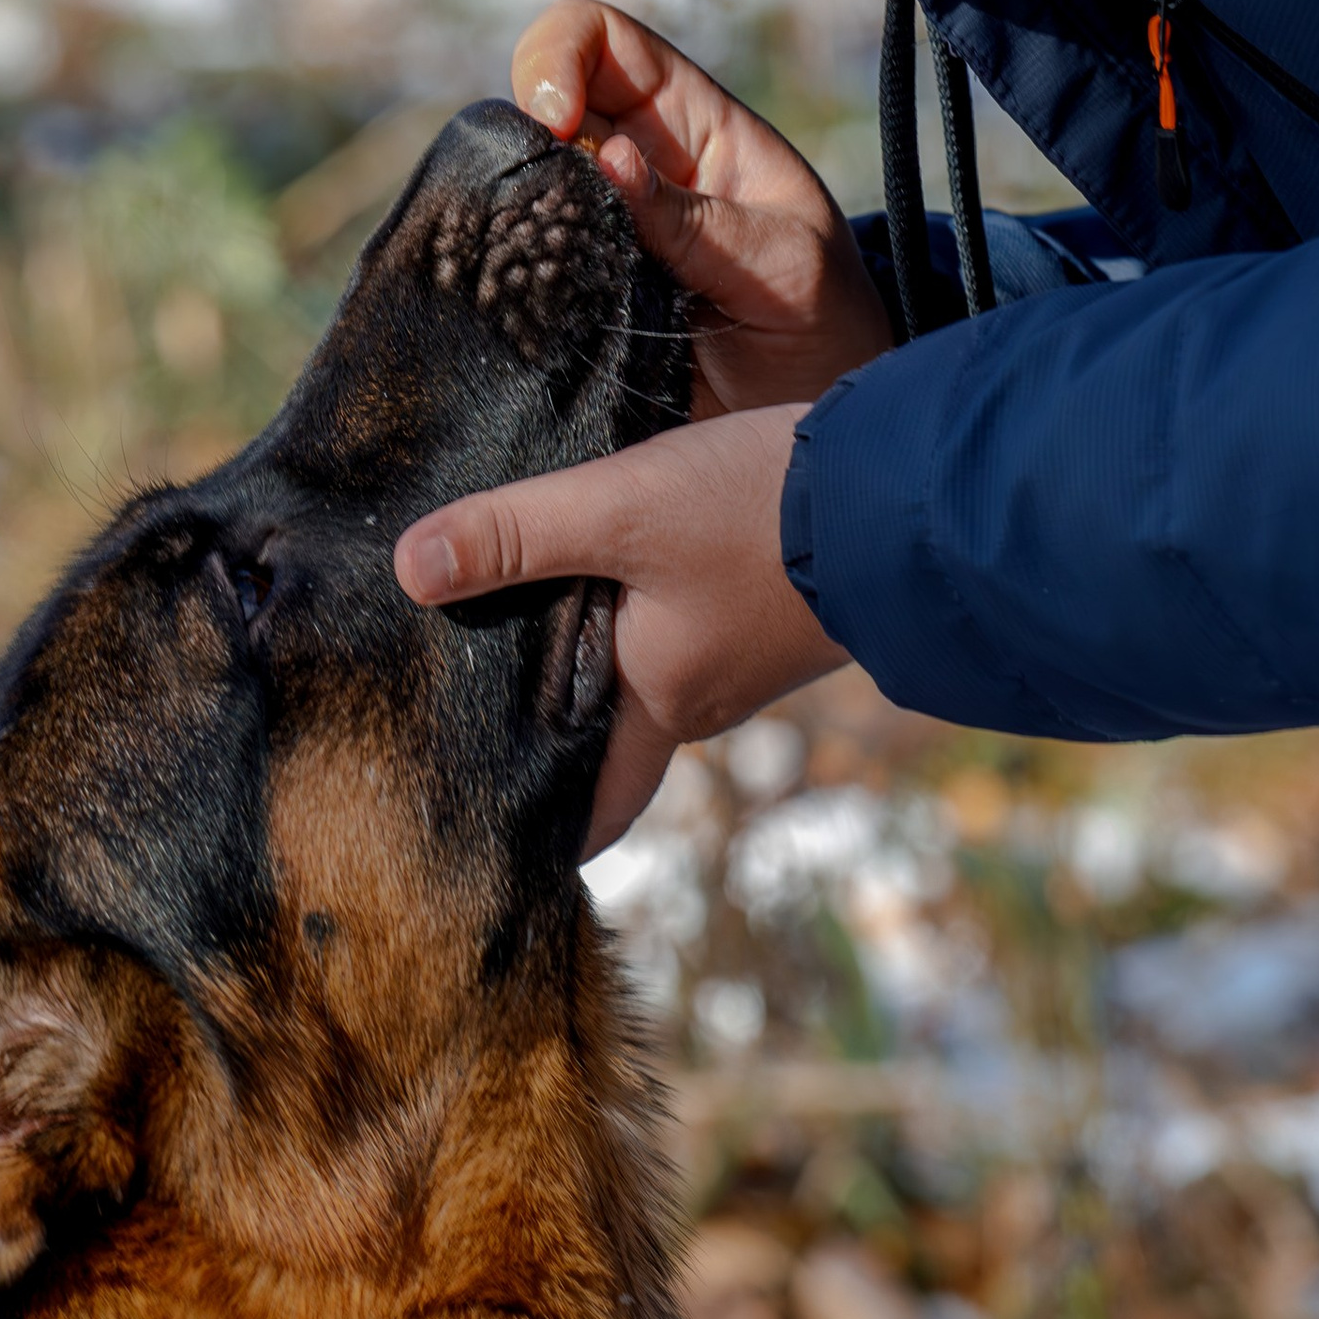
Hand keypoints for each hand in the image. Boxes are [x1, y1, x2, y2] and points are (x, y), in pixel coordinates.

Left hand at [395, 406, 844, 853]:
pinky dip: (646, 607)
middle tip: (471, 699)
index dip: (540, 824)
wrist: (909, 490)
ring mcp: (748, 654)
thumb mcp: (622, 510)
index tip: (484, 828)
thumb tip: (409, 571)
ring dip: (600, 652)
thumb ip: (516, 535)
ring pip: (652, 670)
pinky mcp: (778, 605)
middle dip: (553, 719)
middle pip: (611, 730)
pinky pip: (693, 625)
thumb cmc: (760, 515)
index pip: (591, 805)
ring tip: (520, 612)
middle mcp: (703, 697)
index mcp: (658, 704)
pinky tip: (616, 556)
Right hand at [512, 0, 891, 418]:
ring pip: (518, 186)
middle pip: (541, 105)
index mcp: (692, 124)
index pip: (603, 39)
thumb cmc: (827, 325)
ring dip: (511, 211)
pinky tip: (528, 306)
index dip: (562, 53)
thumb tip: (609, 156)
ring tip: (545, 265)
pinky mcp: (573, 296)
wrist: (817, 426)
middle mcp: (632, 166)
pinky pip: (518, 266)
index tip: (557, 122)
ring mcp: (598, 230)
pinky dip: (508, 277)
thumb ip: (700, 221)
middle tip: (540, 206)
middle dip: (523, 136)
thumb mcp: (785, 265)